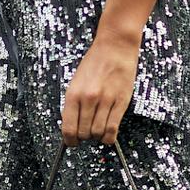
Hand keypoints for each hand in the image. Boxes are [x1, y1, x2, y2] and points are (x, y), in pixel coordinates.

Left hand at [60, 30, 140, 146]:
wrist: (115, 46)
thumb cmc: (95, 62)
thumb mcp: (76, 81)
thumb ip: (74, 103)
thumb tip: (72, 126)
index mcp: (73, 93)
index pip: (68, 128)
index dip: (69, 140)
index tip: (72, 143)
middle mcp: (88, 98)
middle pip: (83, 133)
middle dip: (84, 137)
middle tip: (86, 134)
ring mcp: (106, 101)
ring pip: (98, 133)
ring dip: (97, 136)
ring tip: (97, 130)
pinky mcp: (121, 102)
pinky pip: (113, 128)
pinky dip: (109, 137)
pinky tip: (107, 134)